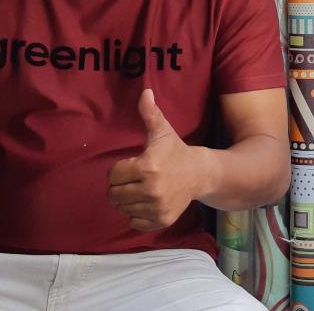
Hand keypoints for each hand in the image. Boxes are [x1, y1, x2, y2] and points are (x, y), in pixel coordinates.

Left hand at [108, 89, 207, 230]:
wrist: (200, 173)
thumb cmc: (175, 151)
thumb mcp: (162, 131)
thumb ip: (149, 113)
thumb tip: (145, 91)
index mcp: (147, 167)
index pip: (113, 175)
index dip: (119, 170)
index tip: (132, 166)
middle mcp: (151, 190)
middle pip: (114, 194)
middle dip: (120, 186)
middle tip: (134, 179)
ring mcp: (157, 207)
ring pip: (122, 209)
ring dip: (127, 200)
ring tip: (140, 189)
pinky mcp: (162, 220)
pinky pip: (134, 223)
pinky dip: (136, 215)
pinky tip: (146, 202)